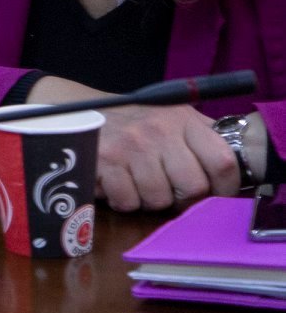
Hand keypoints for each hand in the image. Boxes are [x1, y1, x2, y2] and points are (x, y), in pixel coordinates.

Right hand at [27, 76, 239, 211]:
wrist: (81, 111)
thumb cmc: (135, 123)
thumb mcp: (173, 120)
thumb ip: (203, 140)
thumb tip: (232, 172)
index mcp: (183, 120)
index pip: (222, 162)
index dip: (224, 188)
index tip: (213, 194)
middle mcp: (159, 130)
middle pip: (193, 187)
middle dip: (182, 198)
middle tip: (170, 192)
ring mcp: (131, 145)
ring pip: (159, 199)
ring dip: (149, 200)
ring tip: (139, 184)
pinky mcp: (104, 160)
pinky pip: (128, 201)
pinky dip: (123, 201)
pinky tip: (118, 185)